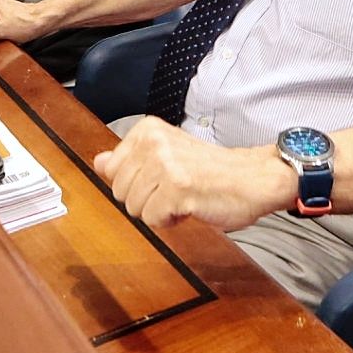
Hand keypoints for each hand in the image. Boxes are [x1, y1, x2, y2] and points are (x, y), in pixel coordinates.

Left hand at [93, 117, 293, 230]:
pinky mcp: (177, 188)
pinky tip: (190, 206)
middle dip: (145, 200)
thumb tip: (99, 162)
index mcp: (148, 130)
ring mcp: (165, 164)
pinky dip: (171, 221)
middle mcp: (154, 142)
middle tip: (174, 189)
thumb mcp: (167, 156)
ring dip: (159, 211)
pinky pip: (153, 220)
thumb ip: (130, 158)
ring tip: (183, 197)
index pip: (111, 170)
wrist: (254, 179)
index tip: (160, 178)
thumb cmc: (212, 171)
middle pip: (120, 191)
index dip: (135, 183)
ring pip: (134, 208)